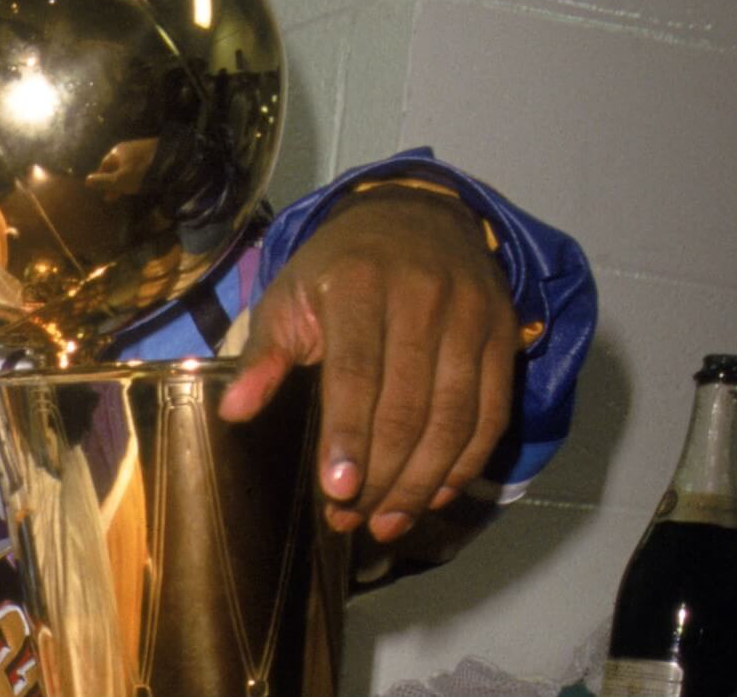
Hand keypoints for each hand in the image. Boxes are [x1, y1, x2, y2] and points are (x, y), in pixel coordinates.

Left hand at [218, 186, 517, 542]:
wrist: (416, 214)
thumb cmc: (339, 266)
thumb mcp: (288, 294)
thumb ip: (264, 355)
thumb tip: (233, 412)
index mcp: (358, 285)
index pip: (356, 372)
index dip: (349, 434)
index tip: (336, 489)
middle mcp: (422, 299)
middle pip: (408, 405)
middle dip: (381, 473)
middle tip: (351, 518)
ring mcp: (470, 318)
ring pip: (454, 418)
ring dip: (421, 481)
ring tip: (388, 522)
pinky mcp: (503, 337)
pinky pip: (491, 415)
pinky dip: (465, 463)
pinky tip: (433, 494)